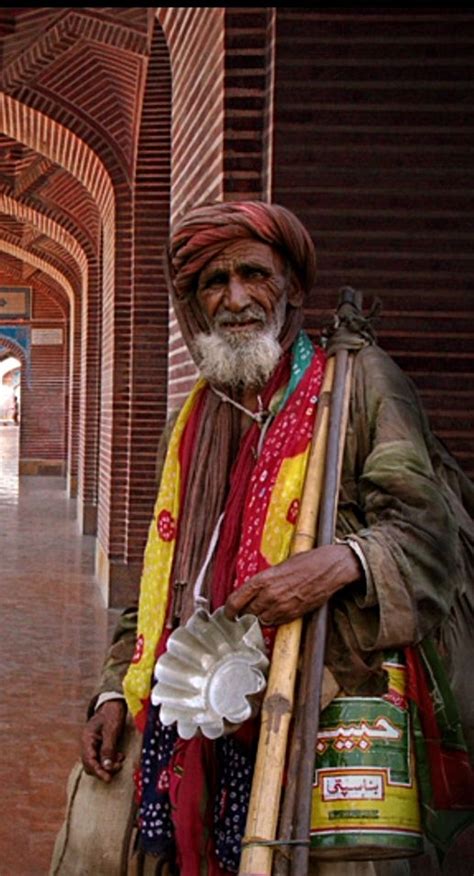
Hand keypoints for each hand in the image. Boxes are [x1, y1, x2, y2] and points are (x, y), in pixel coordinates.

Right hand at [81, 699, 126, 782]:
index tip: (108, 778)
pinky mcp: (100, 744)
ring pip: (97, 762)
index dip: (98, 771)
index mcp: (87, 739)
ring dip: (108, 765)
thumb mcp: (111, 730)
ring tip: (120, 761)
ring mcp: (93, 744)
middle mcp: (88, 743)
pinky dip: (110, 759)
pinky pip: (102, 757)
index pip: (89, 761)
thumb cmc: (112, 713)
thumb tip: (106, 767)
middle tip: (117, 768)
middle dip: (104, 769)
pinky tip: (119, 756)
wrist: (114, 701)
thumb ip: (108, 748)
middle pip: (91, 764)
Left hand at [224, 544, 361, 625]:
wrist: (328, 568)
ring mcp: (282, 607)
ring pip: (261, 621)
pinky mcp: (293, 615)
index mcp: (263, 579)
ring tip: (265, 610)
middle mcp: (269, 595)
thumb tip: (251, 592)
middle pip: (247, 614)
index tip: (227, 614)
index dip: (228, 611)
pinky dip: (273, 620)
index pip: (236, 601)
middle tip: (245, 614)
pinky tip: (277, 611)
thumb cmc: (305, 562)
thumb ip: (264, 581)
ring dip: (260, 618)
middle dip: (245, 614)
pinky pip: (276, 623)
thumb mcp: (279, 567)